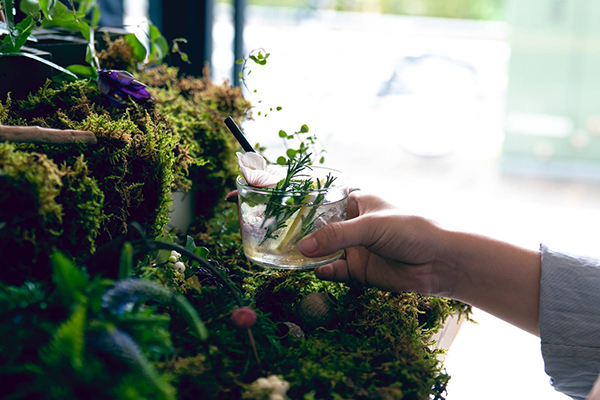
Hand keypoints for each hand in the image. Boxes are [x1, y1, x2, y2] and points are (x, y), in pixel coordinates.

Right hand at [298, 192, 459, 296]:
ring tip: (294, 258)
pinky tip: (320, 271)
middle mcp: (354, 225)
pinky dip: (326, 272)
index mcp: (358, 203)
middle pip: (321, 230)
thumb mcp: (371, 226)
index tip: (283, 214)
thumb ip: (337, 235)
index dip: (305, 208)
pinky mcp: (360, 271)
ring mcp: (356, 249)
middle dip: (303, 236)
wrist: (440, 262)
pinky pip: (337, 271)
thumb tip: (303, 246)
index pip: (325, 202)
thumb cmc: (412, 229)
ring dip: (311, 256)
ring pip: (325, 252)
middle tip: (281, 241)